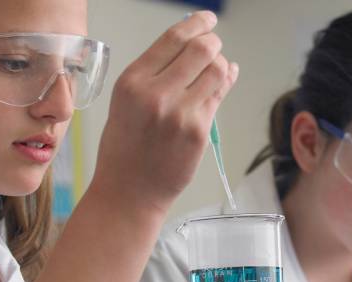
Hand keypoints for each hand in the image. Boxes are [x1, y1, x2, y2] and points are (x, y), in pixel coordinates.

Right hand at [89, 11, 238, 214]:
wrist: (129, 192)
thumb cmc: (125, 148)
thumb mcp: (126, 103)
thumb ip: (155, 74)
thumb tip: (190, 45)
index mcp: (132, 82)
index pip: (173, 38)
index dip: (197, 23)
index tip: (208, 20)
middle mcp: (155, 94)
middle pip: (201, 49)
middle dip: (213, 43)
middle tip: (214, 46)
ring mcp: (179, 113)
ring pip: (217, 70)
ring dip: (221, 64)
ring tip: (216, 68)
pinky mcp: (198, 131)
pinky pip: (219, 96)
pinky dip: (225, 82)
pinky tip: (224, 79)